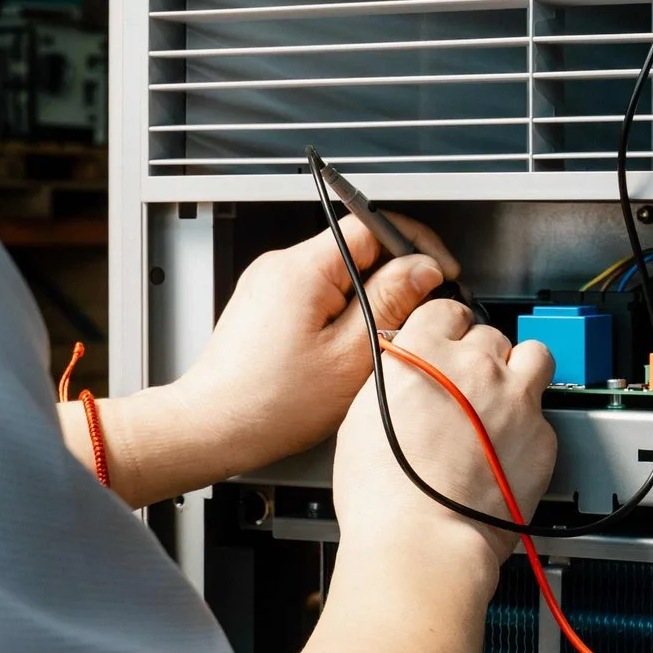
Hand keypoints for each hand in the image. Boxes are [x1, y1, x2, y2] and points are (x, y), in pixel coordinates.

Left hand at [78, 214, 457, 506]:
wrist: (212, 428)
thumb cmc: (272, 404)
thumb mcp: (350, 356)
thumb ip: (391, 303)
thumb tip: (423, 269)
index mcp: (304, 268)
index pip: (374, 224)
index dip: (415, 245)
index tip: (439, 272)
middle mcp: (282, 265)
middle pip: (358, 248)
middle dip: (394, 278)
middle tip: (413, 318)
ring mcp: (270, 283)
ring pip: (340, 273)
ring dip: (368, 300)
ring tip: (373, 343)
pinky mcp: (266, 304)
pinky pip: (318, 293)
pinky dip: (341, 314)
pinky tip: (343, 350)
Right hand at [332, 299, 557, 582]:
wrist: (421, 540)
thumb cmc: (383, 493)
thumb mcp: (362, 416)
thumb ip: (394, 380)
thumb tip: (404, 374)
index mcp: (422, 351)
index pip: (445, 310)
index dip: (446, 328)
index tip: (448, 340)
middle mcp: (473, 364)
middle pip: (489, 335)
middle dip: (481, 357)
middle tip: (469, 387)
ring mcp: (513, 397)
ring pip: (534, 356)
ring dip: (521, 371)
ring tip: (506, 397)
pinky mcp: (542, 435)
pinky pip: (543, 414)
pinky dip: (529, 426)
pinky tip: (507, 449)